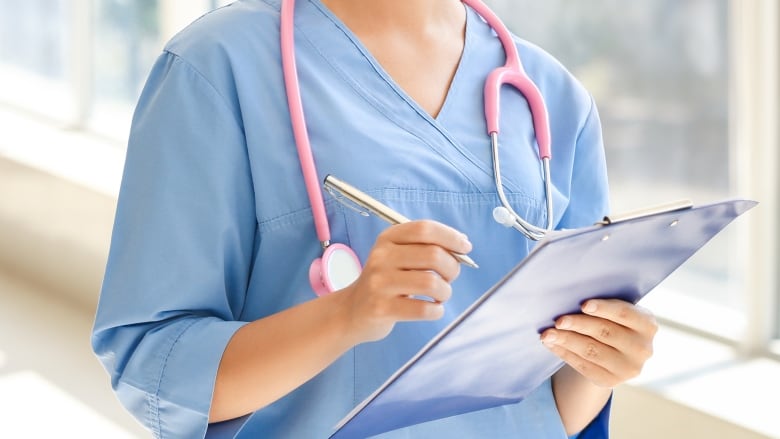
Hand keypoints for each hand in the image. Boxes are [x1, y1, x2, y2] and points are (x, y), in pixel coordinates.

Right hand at [338, 220, 471, 343]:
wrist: (353, 310)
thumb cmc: (386, 281)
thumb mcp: (398, 256)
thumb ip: (426, 247)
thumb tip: (462, 244)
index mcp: (388, 238)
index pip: (424, 229)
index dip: (450, 237)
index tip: (465, 247)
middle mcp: (381, 257)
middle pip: (432, 255)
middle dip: (452, 268)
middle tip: (450, 277)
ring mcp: (379, 283)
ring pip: (431, 283)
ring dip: (445, 291)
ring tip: (440, 295)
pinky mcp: (381, 308)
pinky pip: (423, 309)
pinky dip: (436, 310)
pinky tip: (432, 309)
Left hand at [541, 299, 657, 387]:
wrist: (615, 353)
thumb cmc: (613, 322)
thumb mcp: (617, 313)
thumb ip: (603, 306)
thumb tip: (570, 299)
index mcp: (647, 325)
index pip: (625, 314)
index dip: (604, 308)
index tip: (583, 304)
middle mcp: (642, 348)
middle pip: (605, 332)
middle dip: (579, 325)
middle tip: (558, 320)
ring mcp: (628, 368)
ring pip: (591, 351)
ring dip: (566, 340)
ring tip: (547, 334)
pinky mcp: (610, 380)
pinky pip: (583, 365)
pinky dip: (564, 353)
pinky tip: (551, 344)